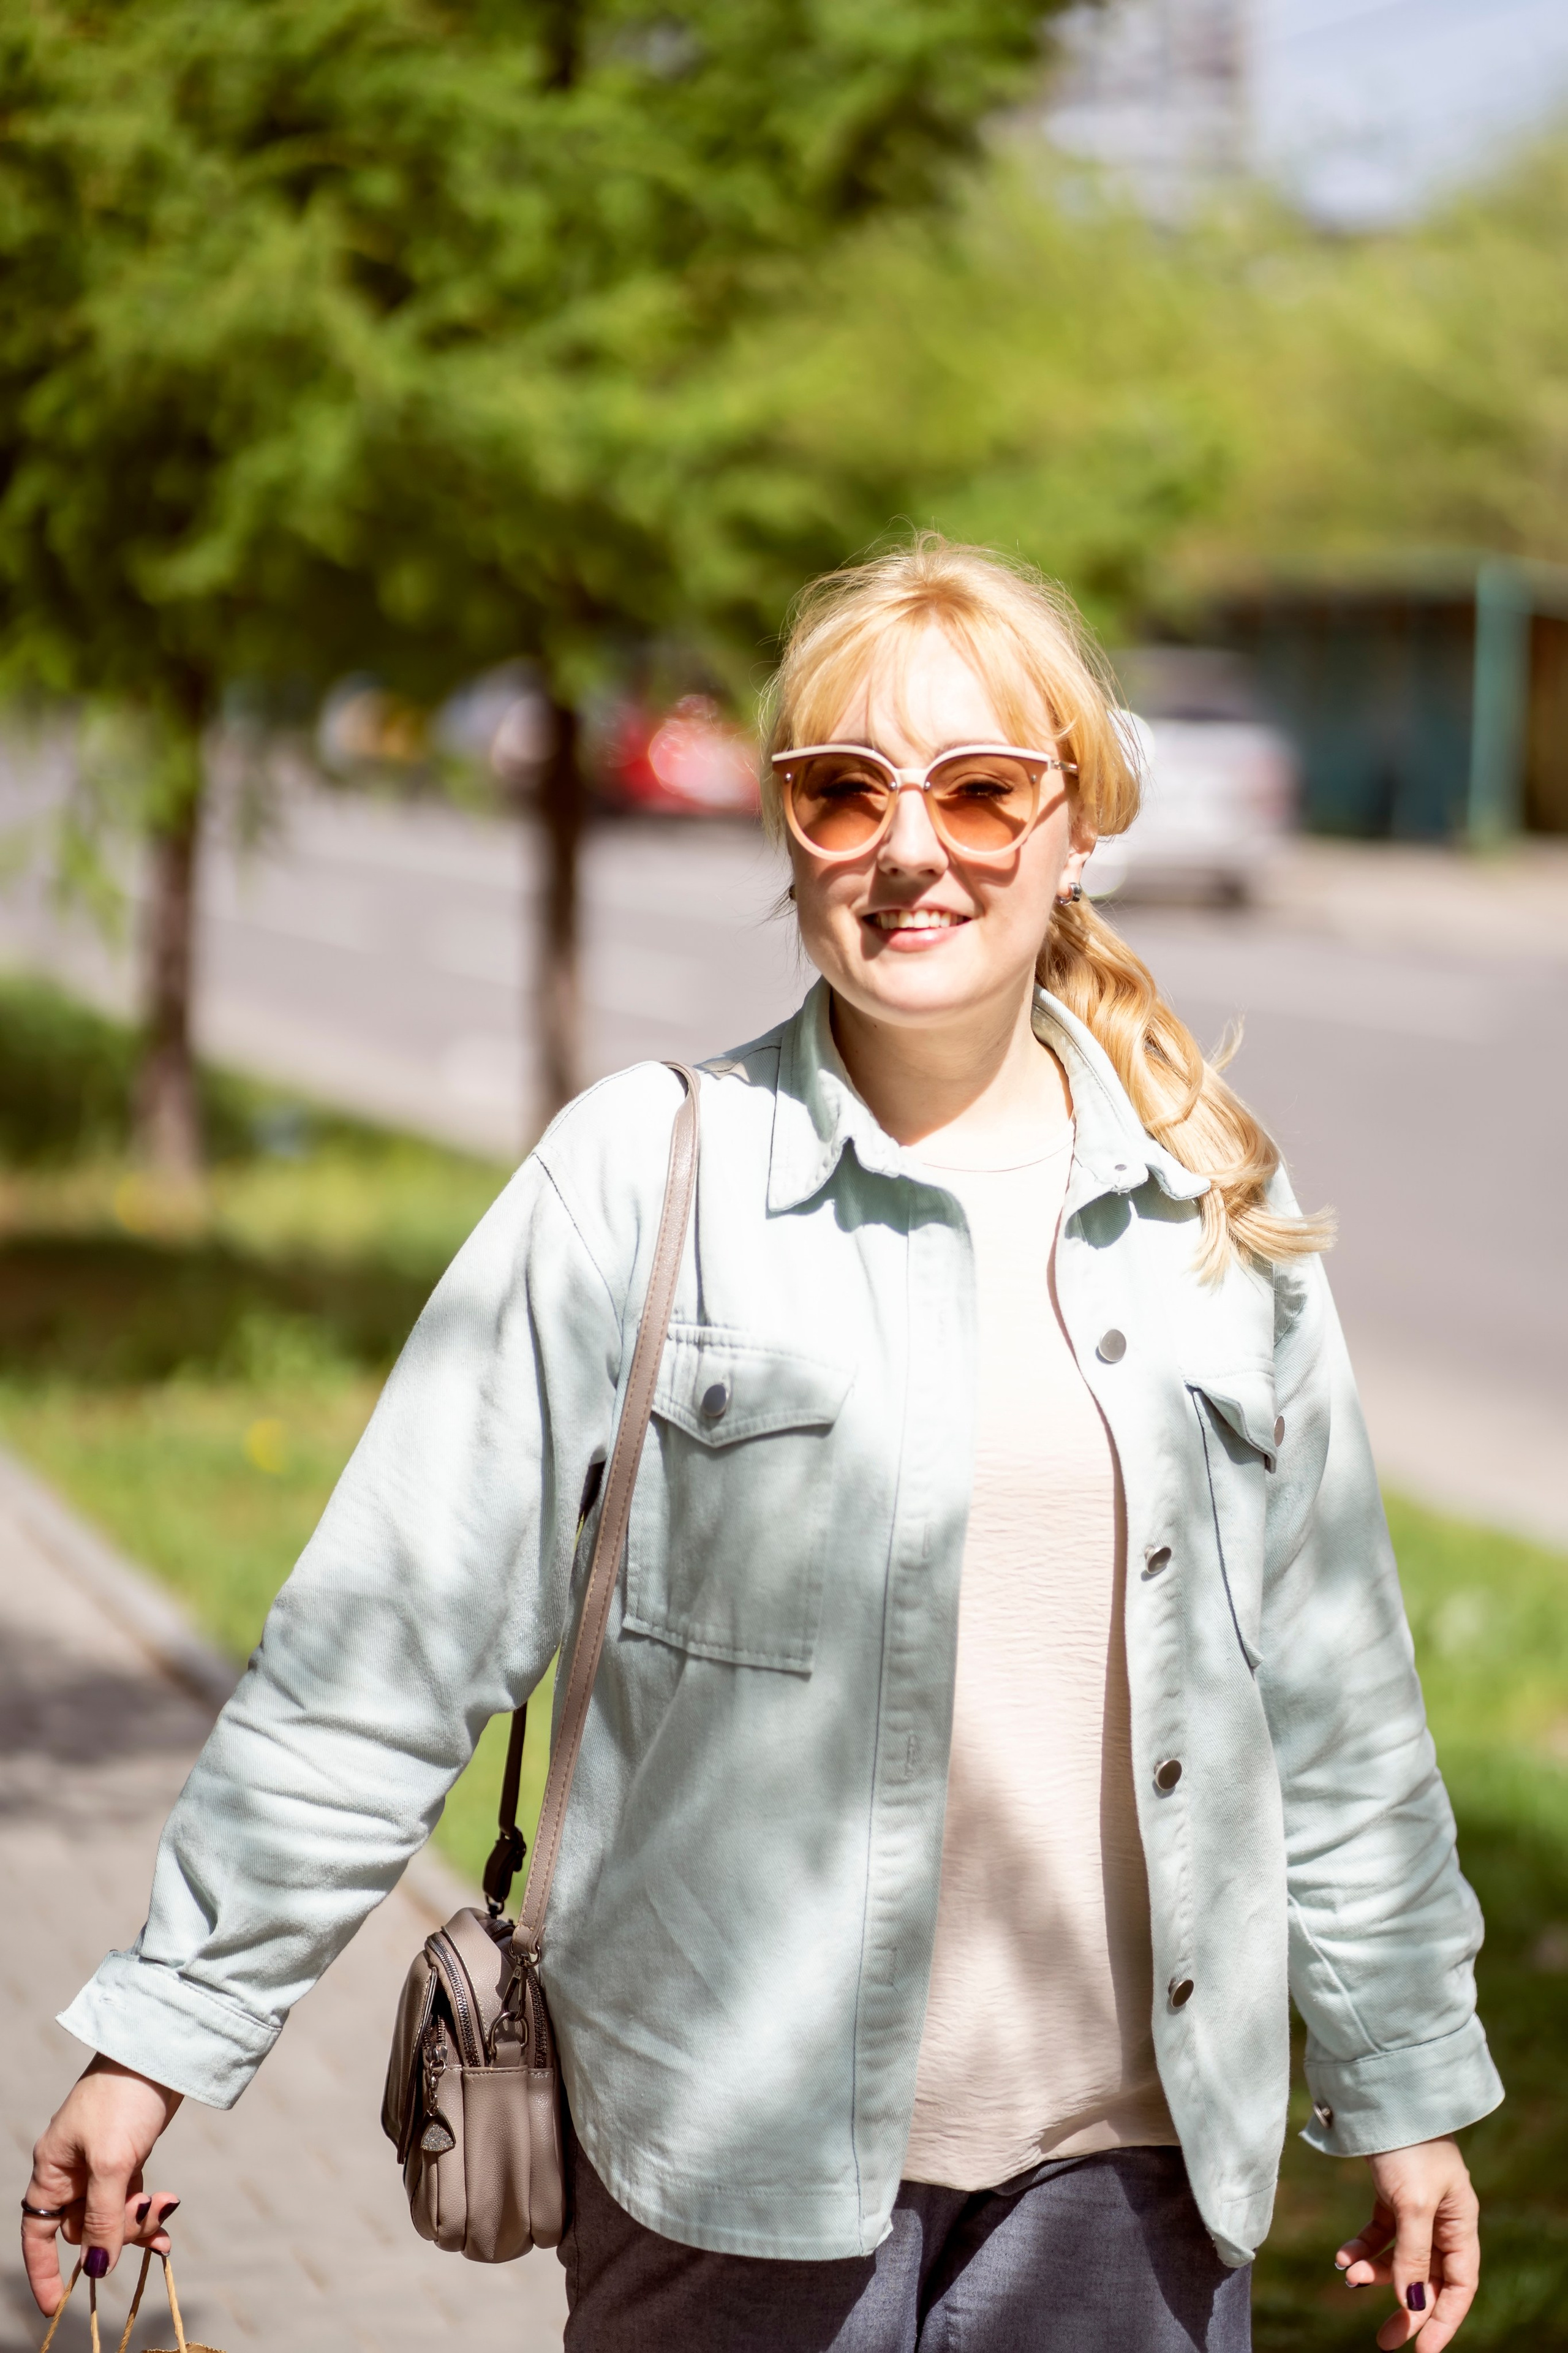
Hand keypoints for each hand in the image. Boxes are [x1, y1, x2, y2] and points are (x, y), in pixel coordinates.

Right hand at [22, 2056, 183, 2315]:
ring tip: (166, 2215)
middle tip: (149, 2222)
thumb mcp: (111, 2163)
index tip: (55, 2306)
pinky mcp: (128, 2156)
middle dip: (114, 2236)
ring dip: (138, 2224)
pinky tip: (169, 2213)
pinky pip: (131, 2199)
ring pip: (111, 2216)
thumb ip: (102, 2217)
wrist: (158, 2051)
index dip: (43, 2270)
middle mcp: (72, 2170)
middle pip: (83, 2228)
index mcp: (52, 2169)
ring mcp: (101, 2163)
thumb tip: (97, 2267)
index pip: (38, 2232)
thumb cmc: (125, 2099)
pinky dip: (148, 2210)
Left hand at [1335, 2136, 1479, 2349]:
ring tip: (1350, 2277)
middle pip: (1429, 2278)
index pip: (1460, 2285)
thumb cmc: (1408, 2147)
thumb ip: (1413, 2255)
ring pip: (1400, 2258)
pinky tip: (1342, 2257)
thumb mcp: (1412, 2204)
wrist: (1383, 2097)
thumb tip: (1413, 2303)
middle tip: (1384, 2340)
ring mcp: (1416, 2207)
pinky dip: (1362, 2248)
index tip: (1424, 2351)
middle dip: (1407, 2308)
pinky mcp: (1391, 2195)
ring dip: (1376, 2273)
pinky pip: (1379, 2234)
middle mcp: (1443, 2220)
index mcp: (1461, 2224)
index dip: (1444, 2320)